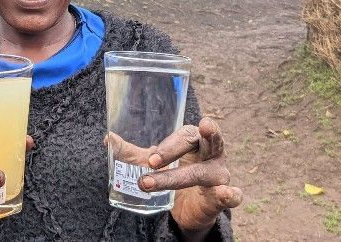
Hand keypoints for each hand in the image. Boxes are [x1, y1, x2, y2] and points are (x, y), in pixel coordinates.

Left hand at [139, 118, 241, 236]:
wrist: (187, 207)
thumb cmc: (175, 172)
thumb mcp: (154, 163)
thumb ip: (132, 153)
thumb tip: (108, 138)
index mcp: (196, 141)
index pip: (186, 134)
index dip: (168, 145)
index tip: (149, 159)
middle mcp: (212, 153)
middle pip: (202, 142)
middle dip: (176, 150)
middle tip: (152, 162)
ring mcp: (220, 174)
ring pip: (206, 173)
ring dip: (179, 178)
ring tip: (156, 184)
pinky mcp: (223, 197)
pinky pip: (233, 195)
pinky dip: (231, 194)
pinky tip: (225, 193)